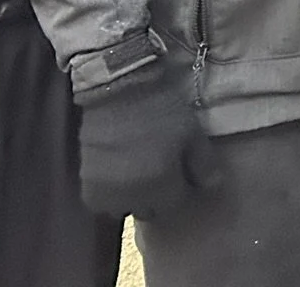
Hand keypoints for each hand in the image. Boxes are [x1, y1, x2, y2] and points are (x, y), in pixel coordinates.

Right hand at [75, 56, 218, 218]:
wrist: (120, 90)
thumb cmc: (162, 109)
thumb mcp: (192, 133)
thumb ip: (204, 165)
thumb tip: (212, 187)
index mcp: (161, 185)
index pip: (176, 206)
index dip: (181, 189)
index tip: (182, 172)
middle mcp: (132, 196)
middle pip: (150, 210)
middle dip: (159, 197)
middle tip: (160, 170)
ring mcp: (107, 193)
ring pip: (124, 208)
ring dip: (133, 197)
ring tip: (138, 171)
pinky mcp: (87, 184)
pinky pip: (102, 202)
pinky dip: (111, 193)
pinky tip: (119, 171)